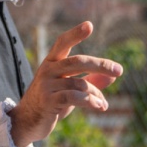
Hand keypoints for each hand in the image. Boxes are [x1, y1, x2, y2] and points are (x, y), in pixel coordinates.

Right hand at [9, 21, 122, 146]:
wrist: (28, 121)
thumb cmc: (52, 102)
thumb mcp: (71, 89)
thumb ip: (91, 81)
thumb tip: (113, 76)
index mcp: (52, 62)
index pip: (62, 42)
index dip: (75, 34)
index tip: (89, 25)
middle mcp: (48, 70)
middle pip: (77, 61)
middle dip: (100, 65)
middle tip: (119, 71)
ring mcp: (46, 85)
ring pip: (79, 83)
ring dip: (96, 94)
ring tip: (104, 104)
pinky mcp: (48, 101)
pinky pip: (73, 97)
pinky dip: (90, 101)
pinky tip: (100, 106)